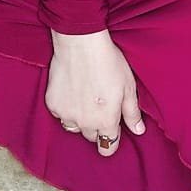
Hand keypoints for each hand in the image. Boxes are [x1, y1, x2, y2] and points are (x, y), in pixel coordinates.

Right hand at [46, 30, 145, 156]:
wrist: (81, 43)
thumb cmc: (108, 62)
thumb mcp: (128, 87)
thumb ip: (132, 113)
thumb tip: (138, 131)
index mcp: (106, 122)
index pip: (108, 147)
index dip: (111, 140)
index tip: (112, 130)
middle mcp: (85, 123)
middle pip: (91, 137)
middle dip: (96, 126)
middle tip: (100, 105)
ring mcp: (66, 114)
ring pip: (74, 127)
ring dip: (80, 118)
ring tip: (85, 97)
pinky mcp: (52, 103)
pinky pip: (60, 113)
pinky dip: (66, 106)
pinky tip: (72, 89)